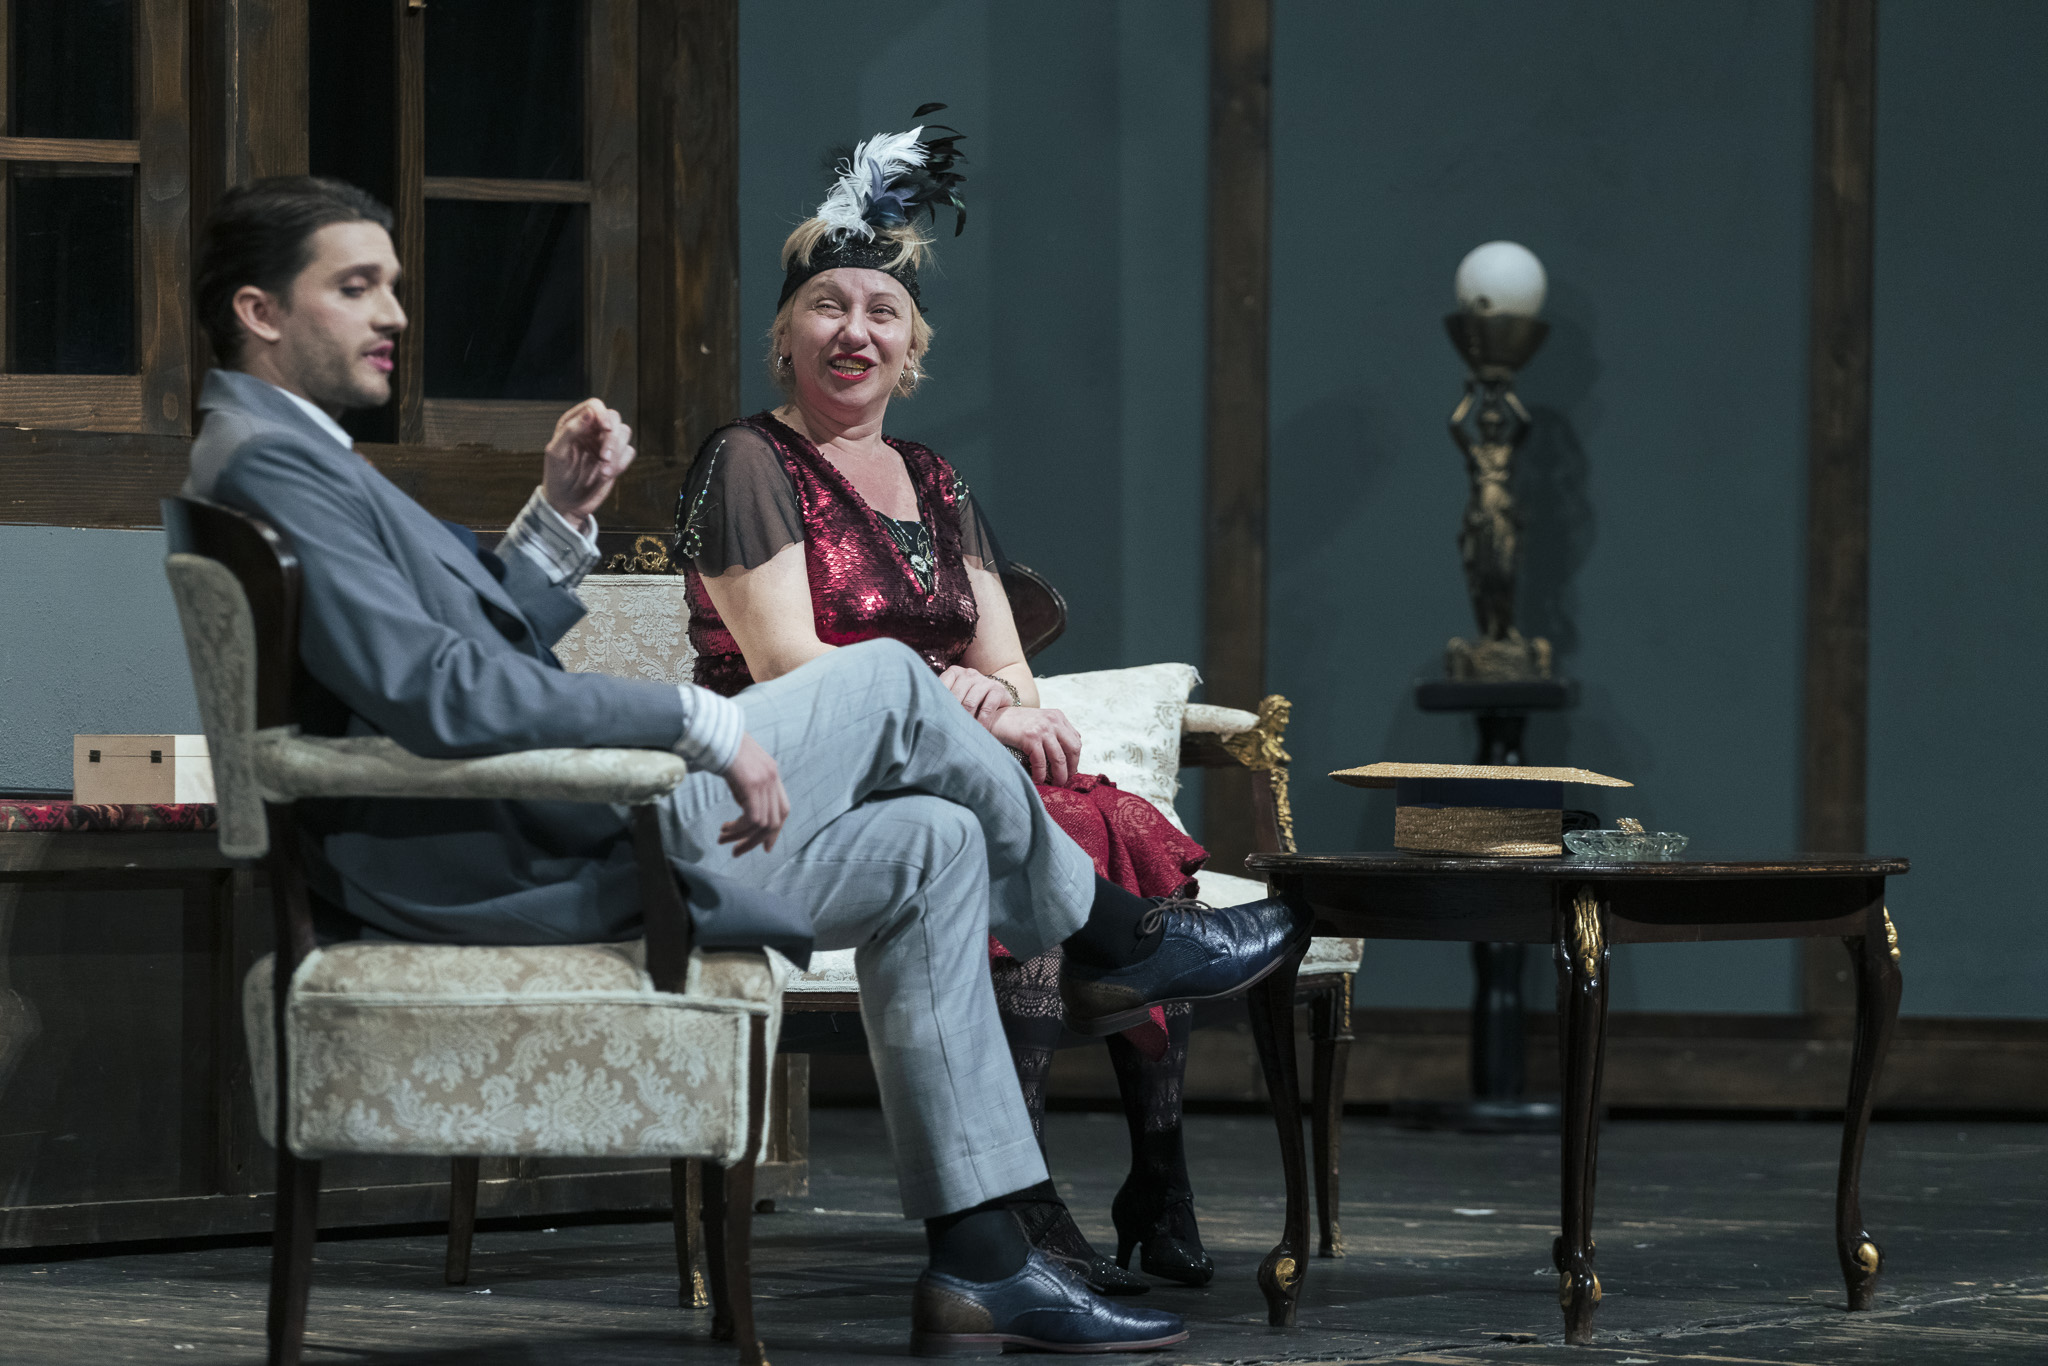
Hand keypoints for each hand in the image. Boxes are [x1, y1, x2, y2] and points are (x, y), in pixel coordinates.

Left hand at [542, 398, 634, 527]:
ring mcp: (605, 444)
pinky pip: (629, 452)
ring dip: (617, 453)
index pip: (595, 406)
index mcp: (575, 423)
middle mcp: (592, 430)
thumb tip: (590, 413)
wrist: (566, 503)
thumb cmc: (557, 476)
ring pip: (625, 433)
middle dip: (612, 438)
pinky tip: (607, 475)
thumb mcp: (557, 453)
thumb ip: (571, 430)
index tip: (606, 429)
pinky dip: (621, 463)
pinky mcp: (616, 459)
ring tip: (604, 472)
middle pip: (614, 418)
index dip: (603, 415)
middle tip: (604, 457)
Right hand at [718, 733, 788, 856]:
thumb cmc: (721, 748)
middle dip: (757, 840)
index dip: (775, 831)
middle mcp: (772, 778)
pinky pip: (752, 818)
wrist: (714, 731)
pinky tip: (725, 830)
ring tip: (724, 840)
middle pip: (775, 821)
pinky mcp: (752, 785)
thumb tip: (744, 813)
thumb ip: (748, 787)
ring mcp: (764, 781)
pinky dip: (739, 829)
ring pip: (763, 824)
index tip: (764, 847)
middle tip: (738, 851)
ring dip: (742, 837)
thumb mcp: (740, 769)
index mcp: (772, 774)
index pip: (783, 809)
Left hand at [940, 665, 1013, 725]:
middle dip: (952, 714)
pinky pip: (987, 708)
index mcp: (955, 672)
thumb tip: (923, 710)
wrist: (996, 699)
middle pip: (955, 696)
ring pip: (970, 703)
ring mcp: (984, 681)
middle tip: (948, 729)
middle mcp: (969, 673)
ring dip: (966, 720)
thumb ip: (941, 698)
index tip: (935, 717)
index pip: (942, 685)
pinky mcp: (998, 690)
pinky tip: (979, 730)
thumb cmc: (968, 700)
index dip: (939, 703)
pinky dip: (981, 722)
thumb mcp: (955, 695)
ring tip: (963, 732)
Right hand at [989, 706, 1081, 786]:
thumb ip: (1053, 733)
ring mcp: (1043, 728)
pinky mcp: (1030, 737)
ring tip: (1055, 784)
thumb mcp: (1039, 721)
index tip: (1069, 770)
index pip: (1076, 740)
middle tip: (1065, 779)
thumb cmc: (1014, 723)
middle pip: (1073, 749)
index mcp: (1058, 717)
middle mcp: (1053, 721)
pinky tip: (1038, 780)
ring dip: (1059, 775)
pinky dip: (1040, 774)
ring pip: (1059, 758)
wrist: (992, 716)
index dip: (1075, 758)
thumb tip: (1067, 757)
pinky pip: (1041, 762)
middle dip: (1071, 768)